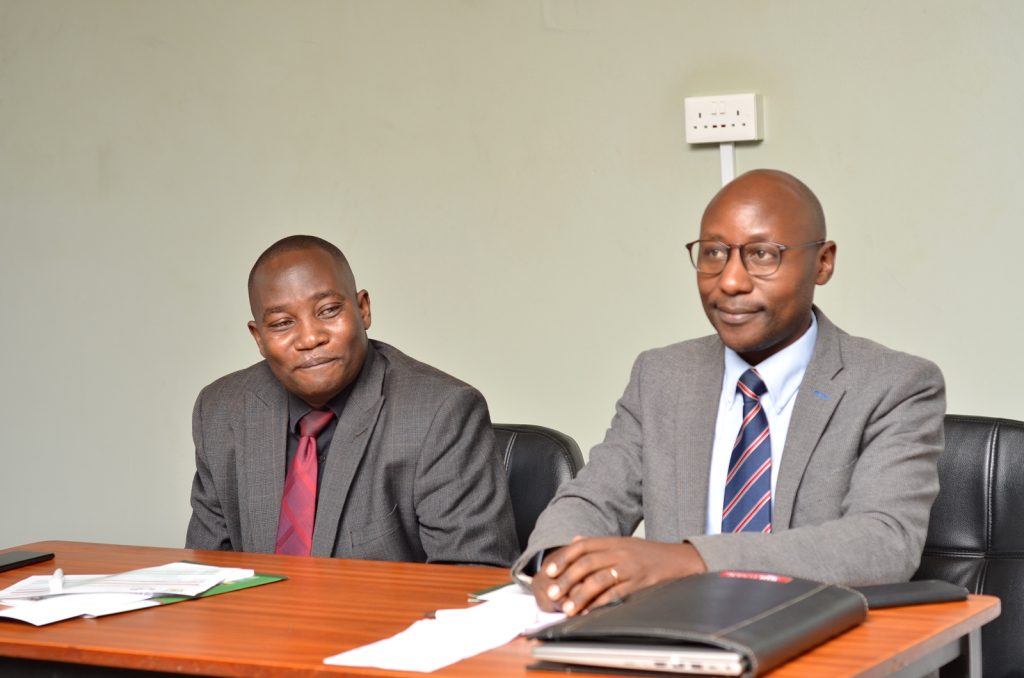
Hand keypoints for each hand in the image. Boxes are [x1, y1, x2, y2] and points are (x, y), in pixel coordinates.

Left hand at [531, 537, 706, 615]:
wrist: (679, 560)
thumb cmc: (647, 554)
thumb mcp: (622, 542)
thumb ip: (598, 543)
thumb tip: (574, 540)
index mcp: (613, 541)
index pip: (582, 546)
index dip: (563, 558)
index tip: (550, 571)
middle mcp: (620, 552)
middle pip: (587, 563)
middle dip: (567, 579)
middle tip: (553, 593)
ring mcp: (630, 568)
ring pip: (599, 579)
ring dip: (580, 595)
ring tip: (568, 608)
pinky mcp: (639, 584)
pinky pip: (616, 594)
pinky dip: (600, 604)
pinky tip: (589, 611)